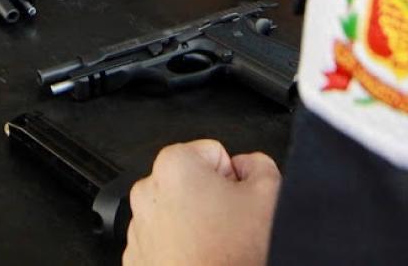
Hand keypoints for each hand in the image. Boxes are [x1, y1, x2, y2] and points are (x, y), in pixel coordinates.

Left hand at [124, 141, 279, 265]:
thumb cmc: (233, 256)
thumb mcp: (269, 194)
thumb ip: (258, 164)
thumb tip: (247, 164)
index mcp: (174, 165)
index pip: (215, 153)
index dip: (234, 178)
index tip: (237, 201)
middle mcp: (147, 192)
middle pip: (193, 183)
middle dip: (213, 200)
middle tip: (230, 227)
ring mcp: (139, 227)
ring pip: (179, 213)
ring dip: (197, 225)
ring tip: (216, 247)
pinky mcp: (138, 258)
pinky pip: (166, 241)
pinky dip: (182, 248)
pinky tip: (201, 259)